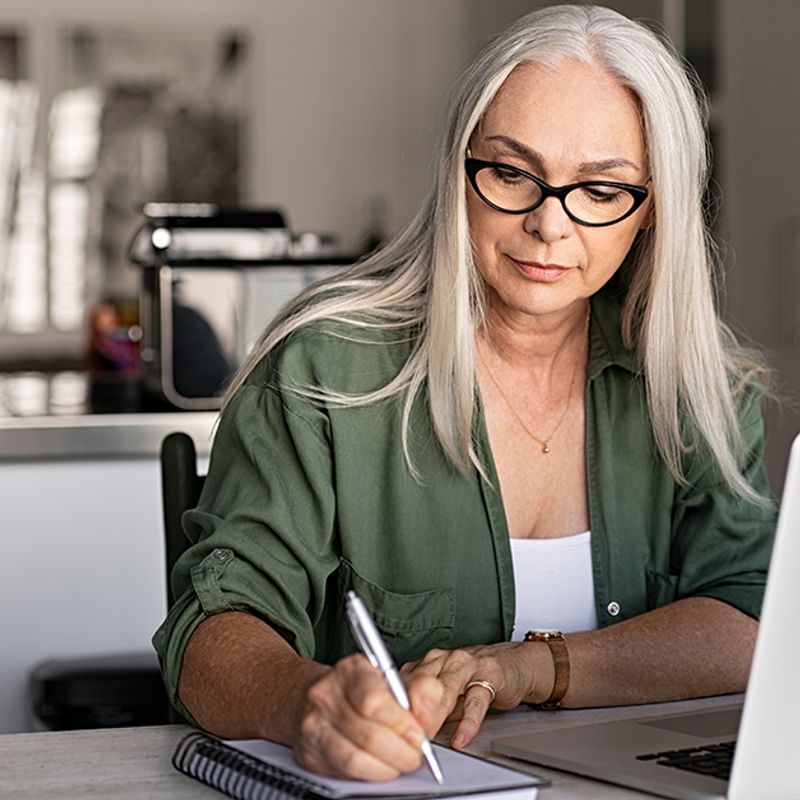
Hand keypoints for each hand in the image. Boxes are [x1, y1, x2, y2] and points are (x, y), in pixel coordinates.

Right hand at [292, 654, 443, 780]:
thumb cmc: (357, 688)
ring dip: (387, 768)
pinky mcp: (308, 752)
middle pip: (368, 734)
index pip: (374, 701)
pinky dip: (368, 774)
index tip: (418, 735)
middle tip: (415, 756)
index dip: (401, 724)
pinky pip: (343, 772)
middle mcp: (326, 694)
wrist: (313, 696)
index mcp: (350, 670)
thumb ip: (415, 691)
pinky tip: (380, 767)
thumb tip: (429, 714)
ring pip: (355, 758)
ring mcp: (314, 724)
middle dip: (400, 752)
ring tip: (400, 763)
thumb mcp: (388, 678)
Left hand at [400, 642, 551, 749]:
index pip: (404, 682)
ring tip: (426, 737)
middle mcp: (444, 660)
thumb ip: (425, 708)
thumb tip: (402, 733)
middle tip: (403, 736)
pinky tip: (461, 737)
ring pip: (445, 689)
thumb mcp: (445, 694)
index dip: (394, 706)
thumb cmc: (475, 679)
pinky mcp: (490, 675)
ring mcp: (467, 665)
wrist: (513, 664)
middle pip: (421, 684)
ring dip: (434, 715)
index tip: (388, 728)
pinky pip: (476, 700)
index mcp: (428, 663)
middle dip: (410, 711)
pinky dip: (468, 722)